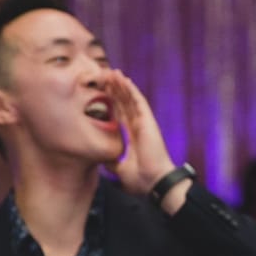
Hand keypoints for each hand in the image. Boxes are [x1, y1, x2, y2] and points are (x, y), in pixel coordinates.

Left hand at [100, 70, 179, 199]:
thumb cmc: (142, 180)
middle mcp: (139, 126)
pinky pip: (138, 101)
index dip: (111, 102)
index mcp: (133, 136)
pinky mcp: (148, 121)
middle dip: (114, 89)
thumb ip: (111, 161)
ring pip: (130, 98)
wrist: (155, 182)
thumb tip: (100, 158)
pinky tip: (123, 79)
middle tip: (102, 76)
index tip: (100, 92)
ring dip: (121, 85)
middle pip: (124, 102)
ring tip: (110, 72)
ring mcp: (144, 122)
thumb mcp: (119, 168)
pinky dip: (131, 89)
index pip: (120, 114)